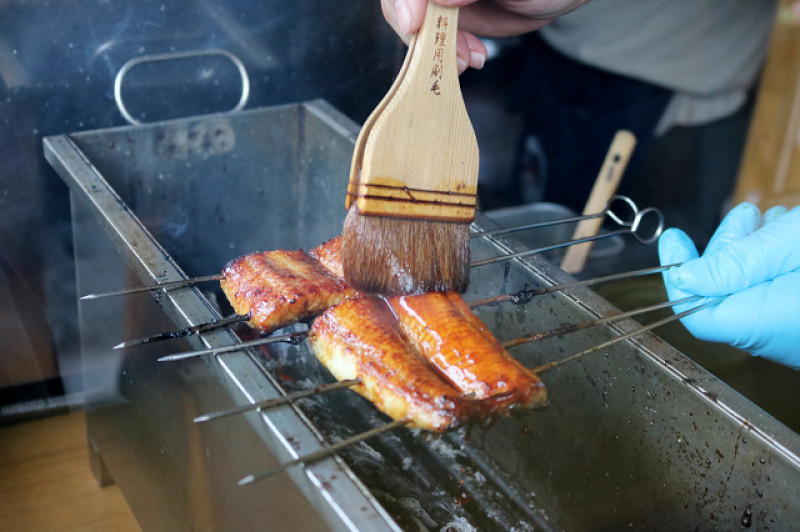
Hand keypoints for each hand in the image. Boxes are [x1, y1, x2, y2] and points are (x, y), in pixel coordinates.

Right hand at [381, 0, 591, 72]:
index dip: (406, 1)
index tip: (414, 22)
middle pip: (400, 2)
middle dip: (420, 31)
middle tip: (451, 51)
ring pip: (411, 23)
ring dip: (435, 49)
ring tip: (468, 59)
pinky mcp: (444, 19)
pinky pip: (430, 40)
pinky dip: (448, 55)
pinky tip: (474, 57)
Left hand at [659, 202, 799, 368]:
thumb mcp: (788, 245)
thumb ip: (734, 263)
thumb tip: (685, 278)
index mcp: (763, 323)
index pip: (696, 315)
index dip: (680, 277)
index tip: (674, 241)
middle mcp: (778, 337)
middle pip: (725, 295)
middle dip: (726, 251)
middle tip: (742, 217)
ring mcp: (795, 330)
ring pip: (755, 288)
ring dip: (755, 250)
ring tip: (771, 219)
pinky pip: (779, 292)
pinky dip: (777, 262)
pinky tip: (788, 233)